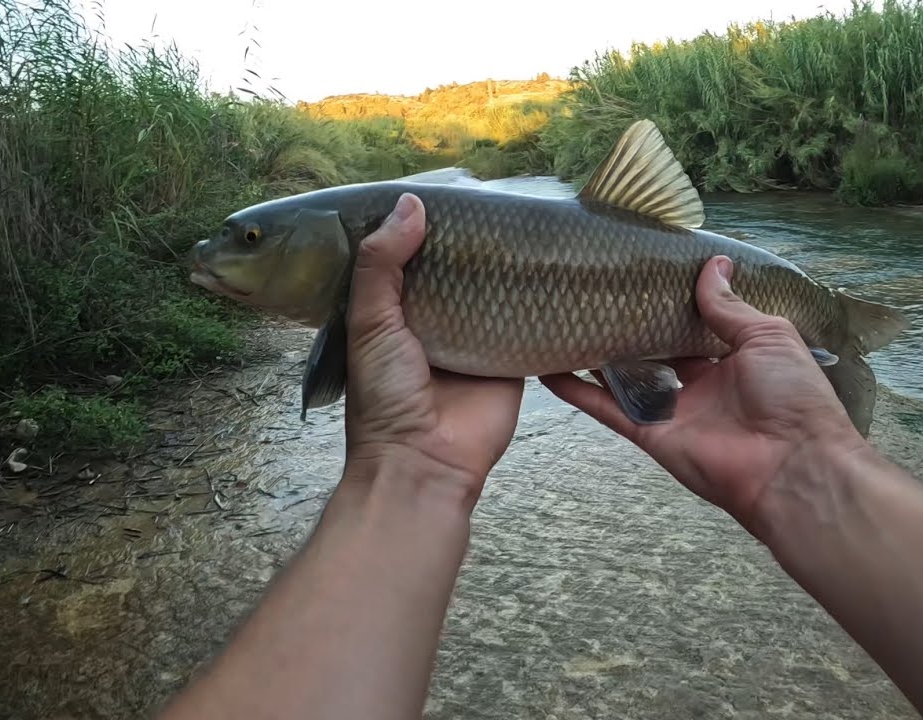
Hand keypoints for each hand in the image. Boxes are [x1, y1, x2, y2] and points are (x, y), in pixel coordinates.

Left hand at [342, 193, 523, 504]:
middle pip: (455, 271)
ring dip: (505, 266)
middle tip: (492, 199)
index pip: (407, 259)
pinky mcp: (512, 356)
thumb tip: (412, 205)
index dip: (418, 229)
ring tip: (526, 220)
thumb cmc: (385, 398)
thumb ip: (382, 266)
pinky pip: (527, 320)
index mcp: (393, 312)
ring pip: (492, 290)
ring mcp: (476, 337)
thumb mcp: (370, 324)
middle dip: (470, 244)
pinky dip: (537, 299)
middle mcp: (435, 320)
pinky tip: (552, 262)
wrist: (426, 463)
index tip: (438, 190)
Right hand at [540, 256, 865, 529]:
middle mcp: (700, 383)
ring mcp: (672, 409)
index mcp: (734, 357)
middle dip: (629, 323)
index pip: (694, 323)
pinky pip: (608, 408)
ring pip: (625, 376)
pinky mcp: (650, 432)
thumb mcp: (769, 336)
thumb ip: (731, 306)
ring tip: (563, 320)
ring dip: (596, 353)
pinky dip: (578, 392)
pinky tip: (547, 368)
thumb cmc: (793, 396)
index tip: (642, 272)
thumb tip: (713, 265)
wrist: (792, 465)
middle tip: (594, 289)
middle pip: (654, 348)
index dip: (671, 300)